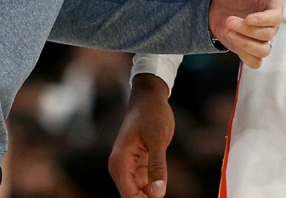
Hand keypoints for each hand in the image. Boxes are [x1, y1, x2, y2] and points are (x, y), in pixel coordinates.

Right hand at [110, 73, 174, 197]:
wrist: (150, 97)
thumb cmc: (151, 113)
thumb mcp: (158, 139)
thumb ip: (157, 167)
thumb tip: (158, 194)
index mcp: (120, 163)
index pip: (130, 197)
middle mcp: (121, 168)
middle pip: (133, 197)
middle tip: (165, 194)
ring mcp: (130, 167)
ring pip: (140, 193)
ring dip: (152, 196)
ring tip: (165, 188)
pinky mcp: (140, 164)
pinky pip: (146, 184)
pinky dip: (155, 188)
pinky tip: (164, 188)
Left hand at [208, 0, 283, 68]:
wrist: (212, 5)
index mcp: (272, 6)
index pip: (276, 18)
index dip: (263, 20)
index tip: (247, 18)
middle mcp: (269, 23)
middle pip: (267, 35)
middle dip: (246, 30)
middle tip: (229, 21)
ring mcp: (260, 38)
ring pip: (263, 51)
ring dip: (244, 43)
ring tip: (228, 31)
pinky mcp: (250, 50)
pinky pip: (255, 62)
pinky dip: (245, 55)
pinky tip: (232, 41)